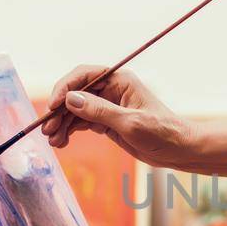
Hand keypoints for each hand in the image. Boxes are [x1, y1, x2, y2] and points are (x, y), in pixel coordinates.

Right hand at [42, 65, 197, 167]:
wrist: (178, 150)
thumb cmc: (162, 132)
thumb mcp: (130, 123)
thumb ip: (100, 111)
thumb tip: (70, 99)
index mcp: (119, 80)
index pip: (84, 75)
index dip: (65, 88)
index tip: (54, 106)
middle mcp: (110, 89)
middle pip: (75, 93)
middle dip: (59, 111)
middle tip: (47, 130)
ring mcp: (107, 105)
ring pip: (75, 109)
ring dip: (62, 123)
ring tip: (53, 141)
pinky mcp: (106, 121)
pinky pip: (81, 122)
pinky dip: (70, 130)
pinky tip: (62, 142)